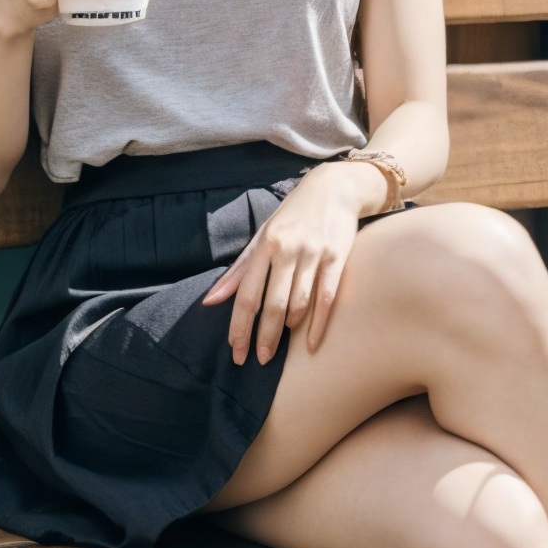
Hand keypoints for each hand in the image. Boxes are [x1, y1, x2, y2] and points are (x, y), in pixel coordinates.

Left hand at [201, 161, 388, 363]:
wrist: (333, 188)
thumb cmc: (292, 216)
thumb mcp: (262, 236)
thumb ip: (239, 270)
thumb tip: (211, 300)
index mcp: (265, 244)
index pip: (247, 293)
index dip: (240, 326)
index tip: (236, 350)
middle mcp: (287, 249)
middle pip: (271, 304)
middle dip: (263, 337)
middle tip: (259, 359)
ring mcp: (313, 253)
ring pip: (298, 303)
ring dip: (287, 329)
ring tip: (279, 346)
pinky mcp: (336, 258)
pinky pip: (325, 298)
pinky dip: (318, 325)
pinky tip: (311, 345)